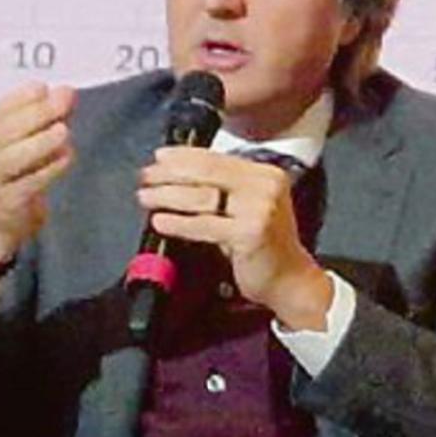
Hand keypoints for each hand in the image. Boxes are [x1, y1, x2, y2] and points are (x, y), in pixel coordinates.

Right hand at [0, 82, 75, 263]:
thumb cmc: (20, 170)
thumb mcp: (32, 138)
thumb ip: (50, 115)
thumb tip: (67, 92)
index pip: (1, 109)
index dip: (22, 97)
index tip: (44, 88)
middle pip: (6, 130)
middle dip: (37, 114)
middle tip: (64, 102)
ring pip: (12, 158)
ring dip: (40, 142)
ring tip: (63, 131)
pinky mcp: (9, 201)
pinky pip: (27, 185)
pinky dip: (47, 170)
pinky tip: (66, 158)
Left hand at [137, 146, 331, 329]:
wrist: (291, 280)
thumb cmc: (264, 246)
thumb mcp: (248, 207)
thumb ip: (223, 188)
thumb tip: (176, 173)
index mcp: (264, 174)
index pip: (216, 157)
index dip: (183, 155)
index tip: (158, 157)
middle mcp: (265, 185)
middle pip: (206, 172)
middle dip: (169, 173)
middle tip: (144, 176)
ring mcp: (259, 209)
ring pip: (202, 196)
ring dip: (167, 195)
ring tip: (146, 197)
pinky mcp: (250, 233)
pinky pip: (205, 224)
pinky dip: (178, 222)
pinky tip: (160, 221)